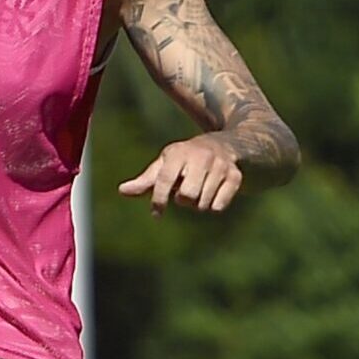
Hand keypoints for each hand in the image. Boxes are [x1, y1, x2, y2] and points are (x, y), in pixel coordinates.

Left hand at [118, 135, 245, 215]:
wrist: (224, 145)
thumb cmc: (185, 159)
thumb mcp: (164, 165)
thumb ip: (145, 181)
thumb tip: (122, 191)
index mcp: (178, 153)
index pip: (165, 180)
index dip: (159, 200)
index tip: (156, 213)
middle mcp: (201, 157)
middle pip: (187, 197)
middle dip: (182, 200)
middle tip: (184, 191)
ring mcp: (221, 166)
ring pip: (202, 204)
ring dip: (197, 204)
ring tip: (198, 188)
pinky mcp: (236, 176)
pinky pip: (218, 206)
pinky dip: (213, 206)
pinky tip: (212, 192)